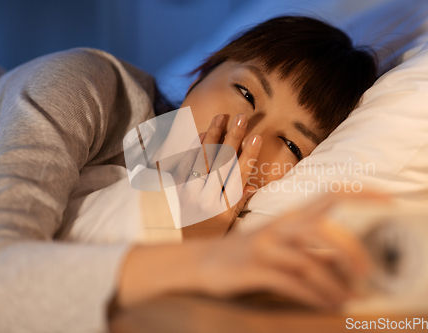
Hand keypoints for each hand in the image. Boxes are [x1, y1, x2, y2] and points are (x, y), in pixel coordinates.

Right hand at [114, 191, 387, 310]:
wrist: (202, 263)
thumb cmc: (249, 255)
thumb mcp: (279, 243)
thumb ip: (309, 247)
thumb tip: (348, 262)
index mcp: (290, 217)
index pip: (330, 195)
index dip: (361, 194)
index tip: (391, 200)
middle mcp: (280, 227)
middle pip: (324, 229)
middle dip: (353, 251)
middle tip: (370, 273)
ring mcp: (265, 247)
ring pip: (309, 260)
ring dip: (335, 282)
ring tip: (350, 298)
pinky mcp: (253, 269)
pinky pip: (291, 283)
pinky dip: (314, 296)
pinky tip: (327, 304)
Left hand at [171, 113, 260, 239]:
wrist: (172, 251)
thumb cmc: (204, 238)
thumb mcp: (226, 227)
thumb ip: (237, 205)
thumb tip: (251, 186)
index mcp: (224, 209)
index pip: (240, 176)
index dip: (249, 155)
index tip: (256, 137)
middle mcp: (208, 199)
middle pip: (223, 163)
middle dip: (233, 137)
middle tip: (242, 117)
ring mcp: (189, 194)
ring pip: (203, 159)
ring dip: (213, 136)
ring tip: (221, 117)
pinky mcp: (174, 190)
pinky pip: (184, 165)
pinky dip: (192, 148)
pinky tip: (200, 134)